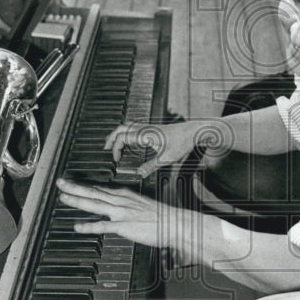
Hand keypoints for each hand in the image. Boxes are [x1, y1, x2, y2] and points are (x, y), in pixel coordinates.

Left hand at [56, 178, 174, 248]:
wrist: (175, 223)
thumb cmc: (161, 216)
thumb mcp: (141, 204)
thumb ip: (126, 204)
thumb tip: (116, 206)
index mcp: (124, 195)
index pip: (99, 188)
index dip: (83, 185)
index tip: (70, 182)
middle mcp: (121, 201)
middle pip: (93, 192)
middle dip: (75, 187)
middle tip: (60, 182)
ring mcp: (122, 213)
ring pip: (95, 204)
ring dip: (78, 200)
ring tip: (63, 197)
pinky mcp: (125, 226)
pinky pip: (104, 226)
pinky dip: (89, 226)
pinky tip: (78, 227)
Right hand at [105, 119, 226, 176]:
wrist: (194, 131)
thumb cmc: (183, 142)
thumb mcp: (167, 158)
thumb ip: (151, 166)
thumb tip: (139, 174)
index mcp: (145, 134)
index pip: (121, 137)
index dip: (115, 148)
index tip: (116, 159)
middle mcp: (145, 129)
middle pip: (120, 128)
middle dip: (111, 138)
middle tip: (106, 149)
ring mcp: (148, 127)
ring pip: (127, 125)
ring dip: (118, 134)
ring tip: (114, 143)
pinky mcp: (153, 128)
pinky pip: (134, 127)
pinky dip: (126, 132)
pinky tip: (129, 141)